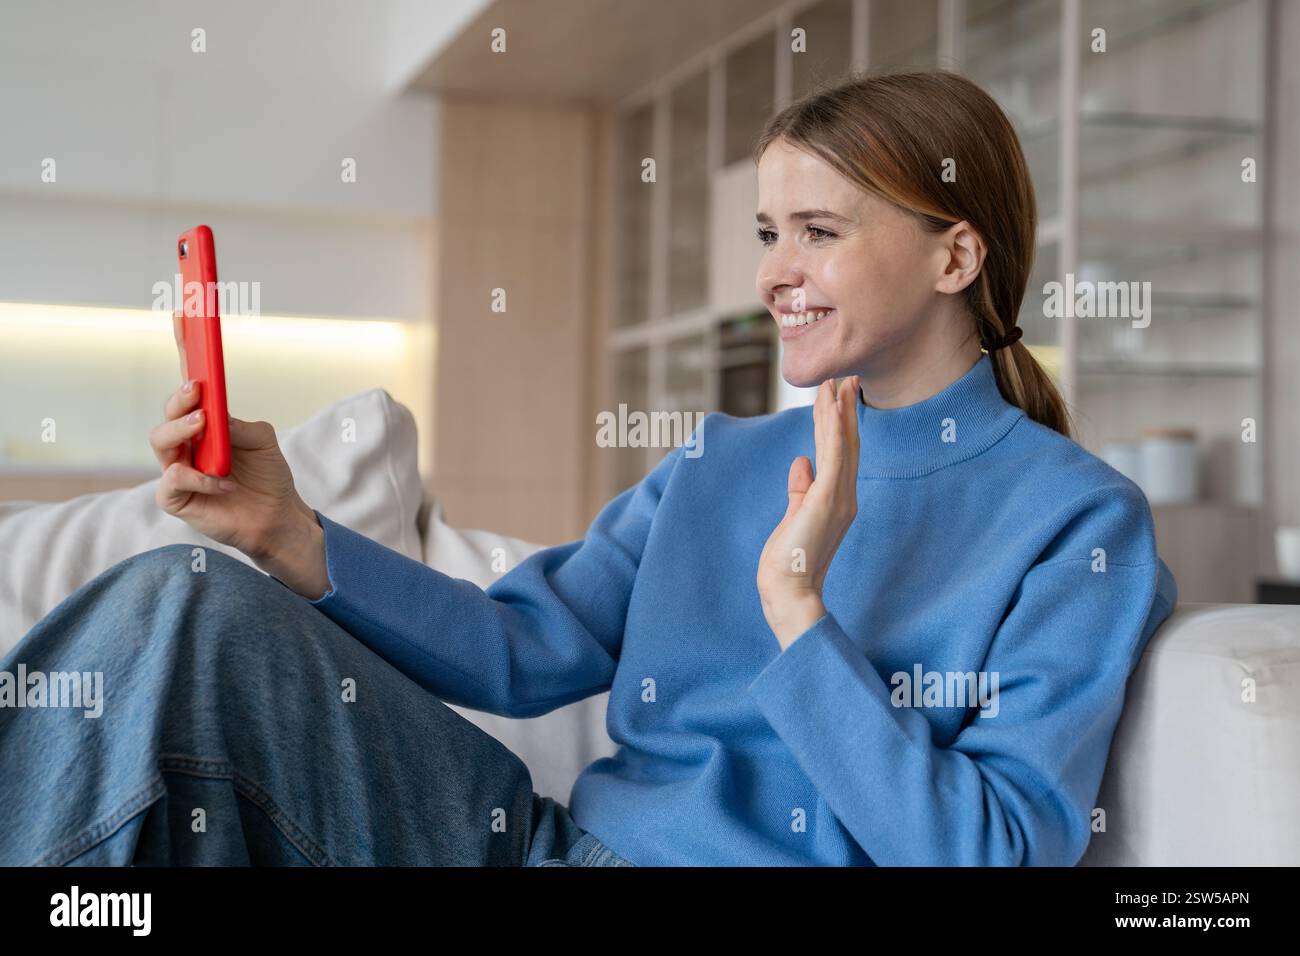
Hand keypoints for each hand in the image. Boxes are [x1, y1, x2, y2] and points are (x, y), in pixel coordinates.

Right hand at [148, 313, 329, 598]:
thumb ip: (237, 422)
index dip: (183, 346)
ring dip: (182, 429)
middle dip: (179, 396)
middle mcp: (186, 440)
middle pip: (168, 409)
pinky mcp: (176, 498)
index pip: (187, 380)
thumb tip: (212, 413)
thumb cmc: (268, 476)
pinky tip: (224, 480)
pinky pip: (173, 482)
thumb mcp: (261, 438)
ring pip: (161, 441)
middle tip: (197, 390)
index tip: (182, 313)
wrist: (277, 518)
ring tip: (204, 425)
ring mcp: (177, 468)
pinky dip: (199, 478)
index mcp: (205, 420)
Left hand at [757, 375, 860, 649]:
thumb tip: (801, 462)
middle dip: (844, 409)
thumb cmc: (789, 562)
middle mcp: (845, 495)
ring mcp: (839, 497)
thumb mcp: (794, 517)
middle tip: (845, 377)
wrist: (790, 592)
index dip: (839, 422)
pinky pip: (833, 456)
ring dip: (839, 410)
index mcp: (837, 499)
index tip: (837, 395)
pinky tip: (833, 406)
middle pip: (846, 443)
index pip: (840, 453)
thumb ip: (800, 489)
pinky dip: (834, 429)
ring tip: (838, 381)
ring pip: (842, 445)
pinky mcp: (826, 499)